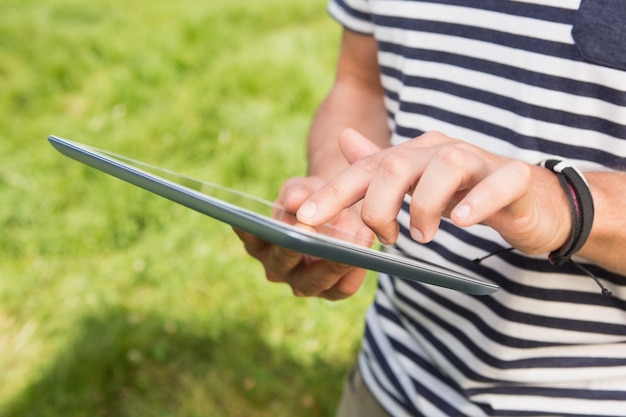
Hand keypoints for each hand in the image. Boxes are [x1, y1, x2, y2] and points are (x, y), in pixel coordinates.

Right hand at [234, 176, 373, 299]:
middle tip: (312, 229)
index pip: (253, 239)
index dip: (262, 231)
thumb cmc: (312, 198)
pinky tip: (367, 252)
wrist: (338, 210)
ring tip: (354, 236)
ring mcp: (304, 284)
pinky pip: (343, 288)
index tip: (273, 218)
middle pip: (283, 263)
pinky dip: (355, 271)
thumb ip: (296, 192)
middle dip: (298, 245)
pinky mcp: (331, 292)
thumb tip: (294, 200)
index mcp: (260, 243)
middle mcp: (277, 269)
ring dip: (335, 260)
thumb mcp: (303, 188)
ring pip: (316, 280)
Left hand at [296, 128, 571, 255]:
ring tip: (423, 236)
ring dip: (425, 205)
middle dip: (378, 205)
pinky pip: (497, 183)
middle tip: (385, 238)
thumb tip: (343, 140)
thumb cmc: (465, 195)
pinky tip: (460, 221)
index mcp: (415, 154)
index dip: (334, 193)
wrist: (529, 201)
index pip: (366, 169)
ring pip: (445, 165)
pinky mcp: (515, 178)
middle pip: (397, 164)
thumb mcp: (416, 184)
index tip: (305, 221)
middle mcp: (442, 150)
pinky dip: (476, 202)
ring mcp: (480, 160)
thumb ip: (380, 167)